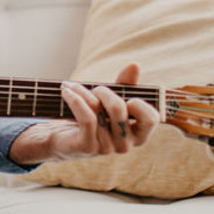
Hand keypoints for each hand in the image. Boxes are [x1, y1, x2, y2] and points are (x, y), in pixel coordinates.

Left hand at [8, 63, 159, 165]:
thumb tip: (135, 65)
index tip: (126, 98)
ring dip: (82, 92)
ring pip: (98, 110)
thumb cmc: (92, 116)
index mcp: (137, 135)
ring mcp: (106, 148)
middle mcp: (125, 145)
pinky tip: (66, 91)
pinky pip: (86, 118)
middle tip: (94, 89)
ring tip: (72, 86)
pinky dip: (75, 100)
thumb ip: (125, 85)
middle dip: (104, 91)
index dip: (140, 104)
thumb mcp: (110, 100)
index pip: (151, 119)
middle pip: (119, 108)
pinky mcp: (87, 147)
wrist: (62, 138)